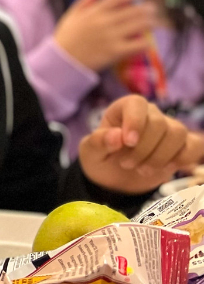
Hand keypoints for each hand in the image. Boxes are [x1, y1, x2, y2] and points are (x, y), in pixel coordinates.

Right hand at [54, 0, 154, 71]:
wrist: (62, 61)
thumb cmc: (66, 38)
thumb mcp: (71, 15)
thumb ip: (84, 1)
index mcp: (94, 11)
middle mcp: (104, 21)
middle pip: (135, 10)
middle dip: (148, 8)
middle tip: (152, 10)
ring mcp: (111, 36)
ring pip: (141, 25)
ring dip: (151, 23)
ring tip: (153, 23)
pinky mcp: (115, 52)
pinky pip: (138, 44)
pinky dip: (146, 42)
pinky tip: (146, 42)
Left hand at [79, 95, 203, 193]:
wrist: (115, 179)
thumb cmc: (101, 159)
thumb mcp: (90, 153)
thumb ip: (98, 142)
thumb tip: (117, 136)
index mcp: (124, 109)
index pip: (136, 104)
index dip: (135, 121)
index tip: (128, 142)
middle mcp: (150, 114)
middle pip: (159, 123)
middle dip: (143, 149)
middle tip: (126, 164)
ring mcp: (169, 129)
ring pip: (178, 133)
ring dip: (160, 157)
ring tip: (141, 170)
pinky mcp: (183, 145)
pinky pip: (195, 145)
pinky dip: (182, 159)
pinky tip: (164, 169)